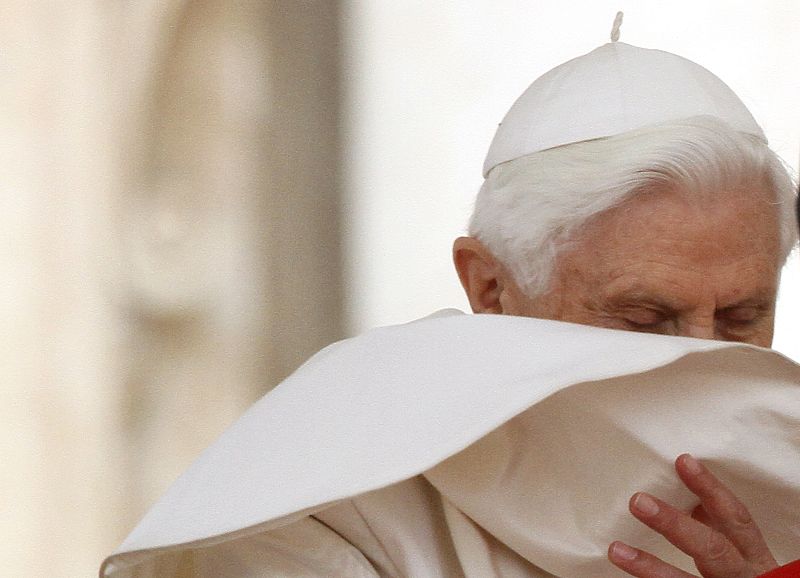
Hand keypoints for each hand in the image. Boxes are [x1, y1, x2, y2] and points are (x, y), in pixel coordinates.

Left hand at [608, 453, 777, 577]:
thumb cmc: (742, 571)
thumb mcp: (738, 547)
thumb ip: (714, 523)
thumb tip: (682, 490)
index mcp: (751, 552)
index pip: (734, 515)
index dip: (711, 488)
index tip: (683, 461)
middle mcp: (742, 573)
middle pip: (711, 548)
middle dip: (674, 524)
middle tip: (638, 501)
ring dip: (649, 565)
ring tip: (617, 550)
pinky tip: (624, 570)